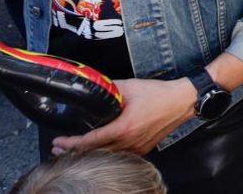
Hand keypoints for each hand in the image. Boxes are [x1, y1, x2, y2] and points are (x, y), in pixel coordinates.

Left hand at [51, 77, 195, 155]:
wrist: (183, 101)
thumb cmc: (159, 94)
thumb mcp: (130, 86)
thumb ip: (109, 88)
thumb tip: (93, 87)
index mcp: (124, 128)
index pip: (90, 142)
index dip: (71, 144)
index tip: (58, 142)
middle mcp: (129, 142)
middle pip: (95, 154)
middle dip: (74, 152)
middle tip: (59, 149)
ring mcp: (137, 148)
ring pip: (107, 157)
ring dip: (89, 154)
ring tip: (74, 150)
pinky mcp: (143, 149)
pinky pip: (119, 155)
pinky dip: (105, 154)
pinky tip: (98, 149)